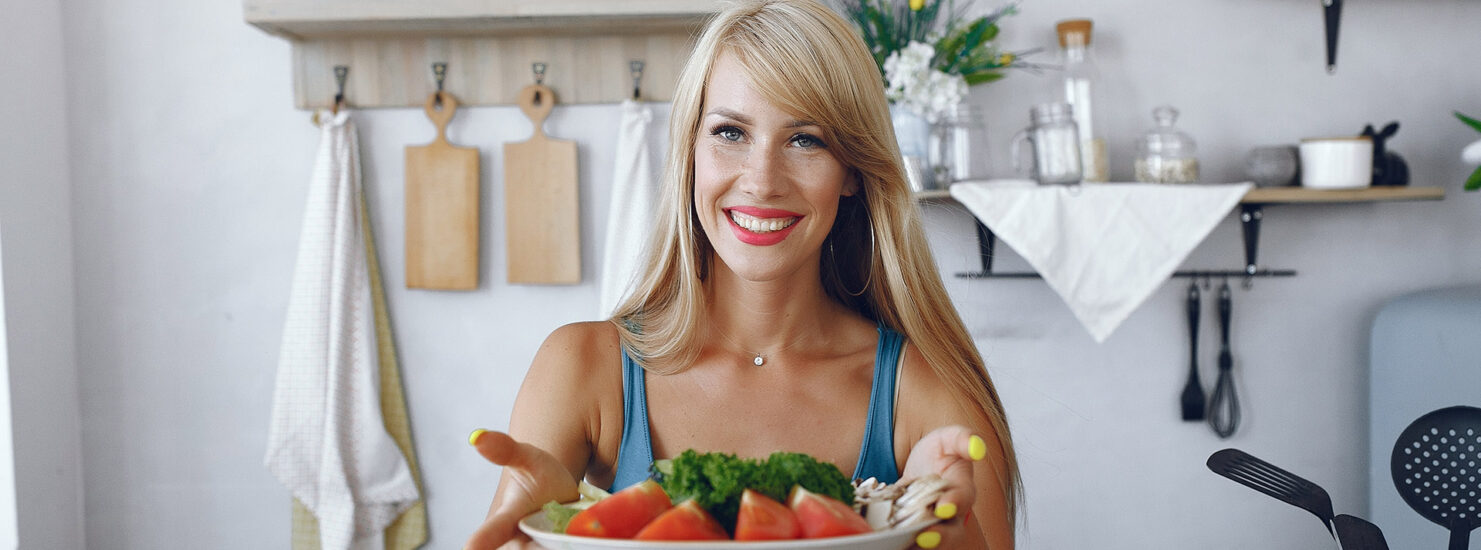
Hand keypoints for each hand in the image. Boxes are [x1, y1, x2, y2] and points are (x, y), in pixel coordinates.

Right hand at [465, 430, 580, 549]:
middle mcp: (517, 542)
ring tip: (568, 526)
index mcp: (508, 519)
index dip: (484, 539)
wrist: (564, 498)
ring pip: (552, 549)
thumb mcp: (528, 460)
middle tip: (563, 522)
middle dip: (549, 540)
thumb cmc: (540, 478)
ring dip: (563, 543)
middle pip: (535, 547)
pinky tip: (574, 538)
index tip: (471, 547)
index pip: (494, 530)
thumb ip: (505, 450)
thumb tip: (477, 437)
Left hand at [899, 425, 988, 548]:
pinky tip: (888, 544)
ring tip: (906, 546)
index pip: (963, 499)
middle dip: (940, 537)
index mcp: (962, 489)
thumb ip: (963, 439)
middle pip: (952, 531)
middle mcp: (950, 512)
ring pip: (934, 542)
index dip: (955, 504)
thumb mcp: (948, 439)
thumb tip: (977, 448)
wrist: (921, 465)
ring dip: (921, 547)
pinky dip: (901, 545)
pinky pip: (910, 542)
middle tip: (924, 538)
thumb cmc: (939, 452)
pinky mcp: (912, 529)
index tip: (943, 507)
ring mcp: (931, 523)